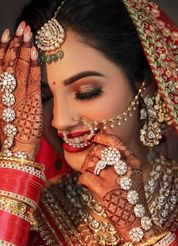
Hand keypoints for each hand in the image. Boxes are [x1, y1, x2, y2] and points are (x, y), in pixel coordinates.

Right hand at [0, 22, 41, 159]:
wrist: (16, 148)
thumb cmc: (10, 133)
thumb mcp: (4, 111)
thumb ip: (6, 95)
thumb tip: (11, 80)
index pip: (0, 65)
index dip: (3, 48)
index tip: (7, 34)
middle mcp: (7, 90)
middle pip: (10, 62)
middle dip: (16, 43)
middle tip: (21, 27)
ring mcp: (19, 95)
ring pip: (21, 68)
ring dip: (25, 49)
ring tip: (29, 33)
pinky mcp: (32, 101)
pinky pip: (33, 80)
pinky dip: (34, 66)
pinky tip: (36, 53)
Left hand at [80, 133, 158, 241]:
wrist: (135, 220)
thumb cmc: (131, 198)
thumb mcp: (133, 176)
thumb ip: (121, 162)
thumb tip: (98, 151)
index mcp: (133, 161)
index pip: (116, 142)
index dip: (102, 138)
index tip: (93, 138)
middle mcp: (124, 167)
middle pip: (100, 151)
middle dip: (92, 156)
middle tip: (91, 164)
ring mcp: (114, 177)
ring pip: (91, 162)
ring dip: (87, 168)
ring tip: (90, 176)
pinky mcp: (103, 188)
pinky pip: (85, 175)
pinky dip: (83, 179)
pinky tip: (87, 184)